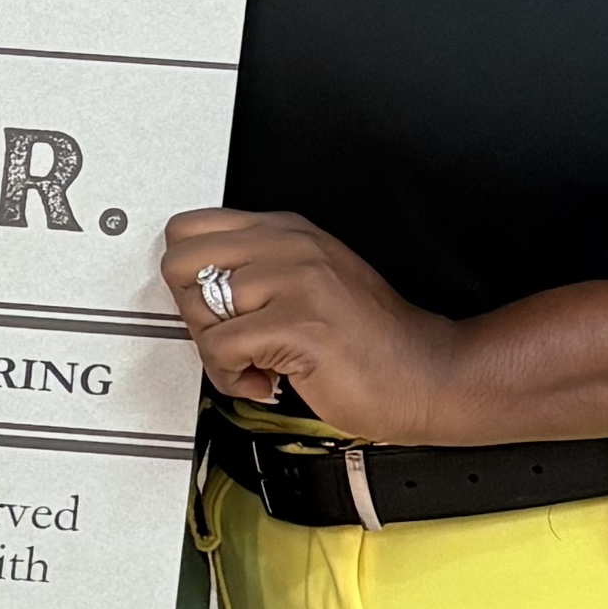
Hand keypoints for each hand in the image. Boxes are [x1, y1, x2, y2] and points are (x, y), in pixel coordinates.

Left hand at [164, 206, 469, 442]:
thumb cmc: (371, 342)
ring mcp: (296, 280)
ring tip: (253, 364)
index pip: (191, 227)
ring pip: (197, 307)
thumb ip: (258, 274)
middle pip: (180, 259)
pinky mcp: (297, 323)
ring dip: (214, 352)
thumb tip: (196, 292)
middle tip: (226, 336)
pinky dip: (231, 378)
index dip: (187, 276)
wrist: (428, 374)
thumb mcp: (310, 284)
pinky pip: (220, 348)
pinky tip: (265, 381)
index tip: (212, 308)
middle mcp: (289, 246)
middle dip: (190, 310)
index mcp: (287, 231)